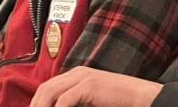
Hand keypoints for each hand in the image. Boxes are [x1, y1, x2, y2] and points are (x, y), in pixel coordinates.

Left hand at [30, 67, 162, 106]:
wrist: (141, 96)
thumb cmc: (120, 100)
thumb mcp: (95, 98)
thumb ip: (78, 100)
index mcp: (78, 74)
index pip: (49, 86)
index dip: (38, 101)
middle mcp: (77, 73)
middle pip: (45, 88)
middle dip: (36, 104)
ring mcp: (83, 77)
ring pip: (51, 92)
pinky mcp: (89, 86)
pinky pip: (64, 100)